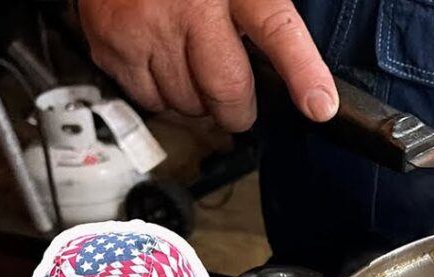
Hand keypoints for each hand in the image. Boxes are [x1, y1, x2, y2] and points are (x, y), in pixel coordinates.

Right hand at [77, 0, 337, 131]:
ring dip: (198, 102)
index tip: (320, 105)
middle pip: (227, 89)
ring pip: (186, 102)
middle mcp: (190, 6)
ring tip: (193, 69)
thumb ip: (261, 12)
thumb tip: (298, 71)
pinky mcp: (112, 44)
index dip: (302, 73)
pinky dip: (161, 95)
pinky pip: (149, 98)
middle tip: (238, 103)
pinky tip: (163, 65)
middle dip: (238, 110)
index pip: (277, 31)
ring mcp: (146, 27)